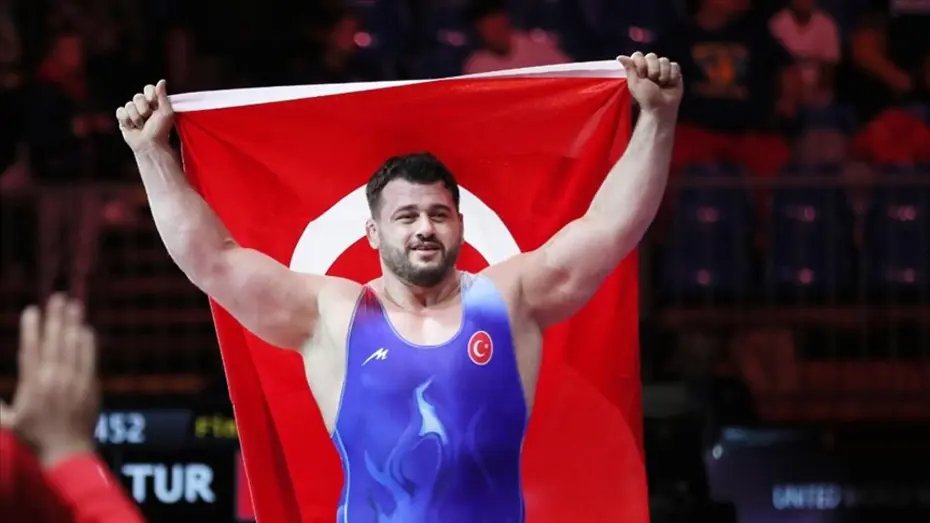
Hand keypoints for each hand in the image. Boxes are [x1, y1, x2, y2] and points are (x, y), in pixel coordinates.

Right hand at [3, 294, 99, 466]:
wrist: (67, 451)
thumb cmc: (35, 438)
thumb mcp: (8, 422)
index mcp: (33, 384)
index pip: (31, 349)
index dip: (31, 328)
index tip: (31, 310)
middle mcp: (54, 378)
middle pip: (55, 341)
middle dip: (56, 317)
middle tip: (58, 297)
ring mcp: (75, 380)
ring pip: (74, 346)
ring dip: (74, 323)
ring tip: (74, 304)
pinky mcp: (91, 385)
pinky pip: (90, 358)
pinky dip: (89, 343)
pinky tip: (87, 329)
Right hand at [116, 79, 174, 152]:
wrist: (150, 145)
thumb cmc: (161, 130)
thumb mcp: (166, 113)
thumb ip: (163, 96)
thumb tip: (161, 81)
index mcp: (154, 102)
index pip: (148, 88)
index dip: (150, 95)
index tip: (154, 105)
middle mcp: (143, 105)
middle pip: (137, 96)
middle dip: (143, 109)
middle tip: (148, 118)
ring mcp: (132, 111)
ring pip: (128, 105)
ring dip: (136, 118)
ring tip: (141, 126)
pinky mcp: (124, 118)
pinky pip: (120, 112)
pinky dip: (127, 120)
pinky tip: (132, 127)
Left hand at [617, 52, 682, 113]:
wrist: (661, 107)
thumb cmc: (646, 98)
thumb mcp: (634, 84)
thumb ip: (629, 69)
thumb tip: (620, 57)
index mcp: (639, 67)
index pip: (638, 55)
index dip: (640, 65)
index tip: (641, 76)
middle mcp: (651, 65)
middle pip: (652, 56)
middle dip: (652, 71)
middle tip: (652, 82)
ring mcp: (663, 67)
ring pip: (664, 60)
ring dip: (663, 75)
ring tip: (661, 85)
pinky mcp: (674, 71)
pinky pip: (674, 66)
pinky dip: (672, 76)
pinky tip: (669, 84)